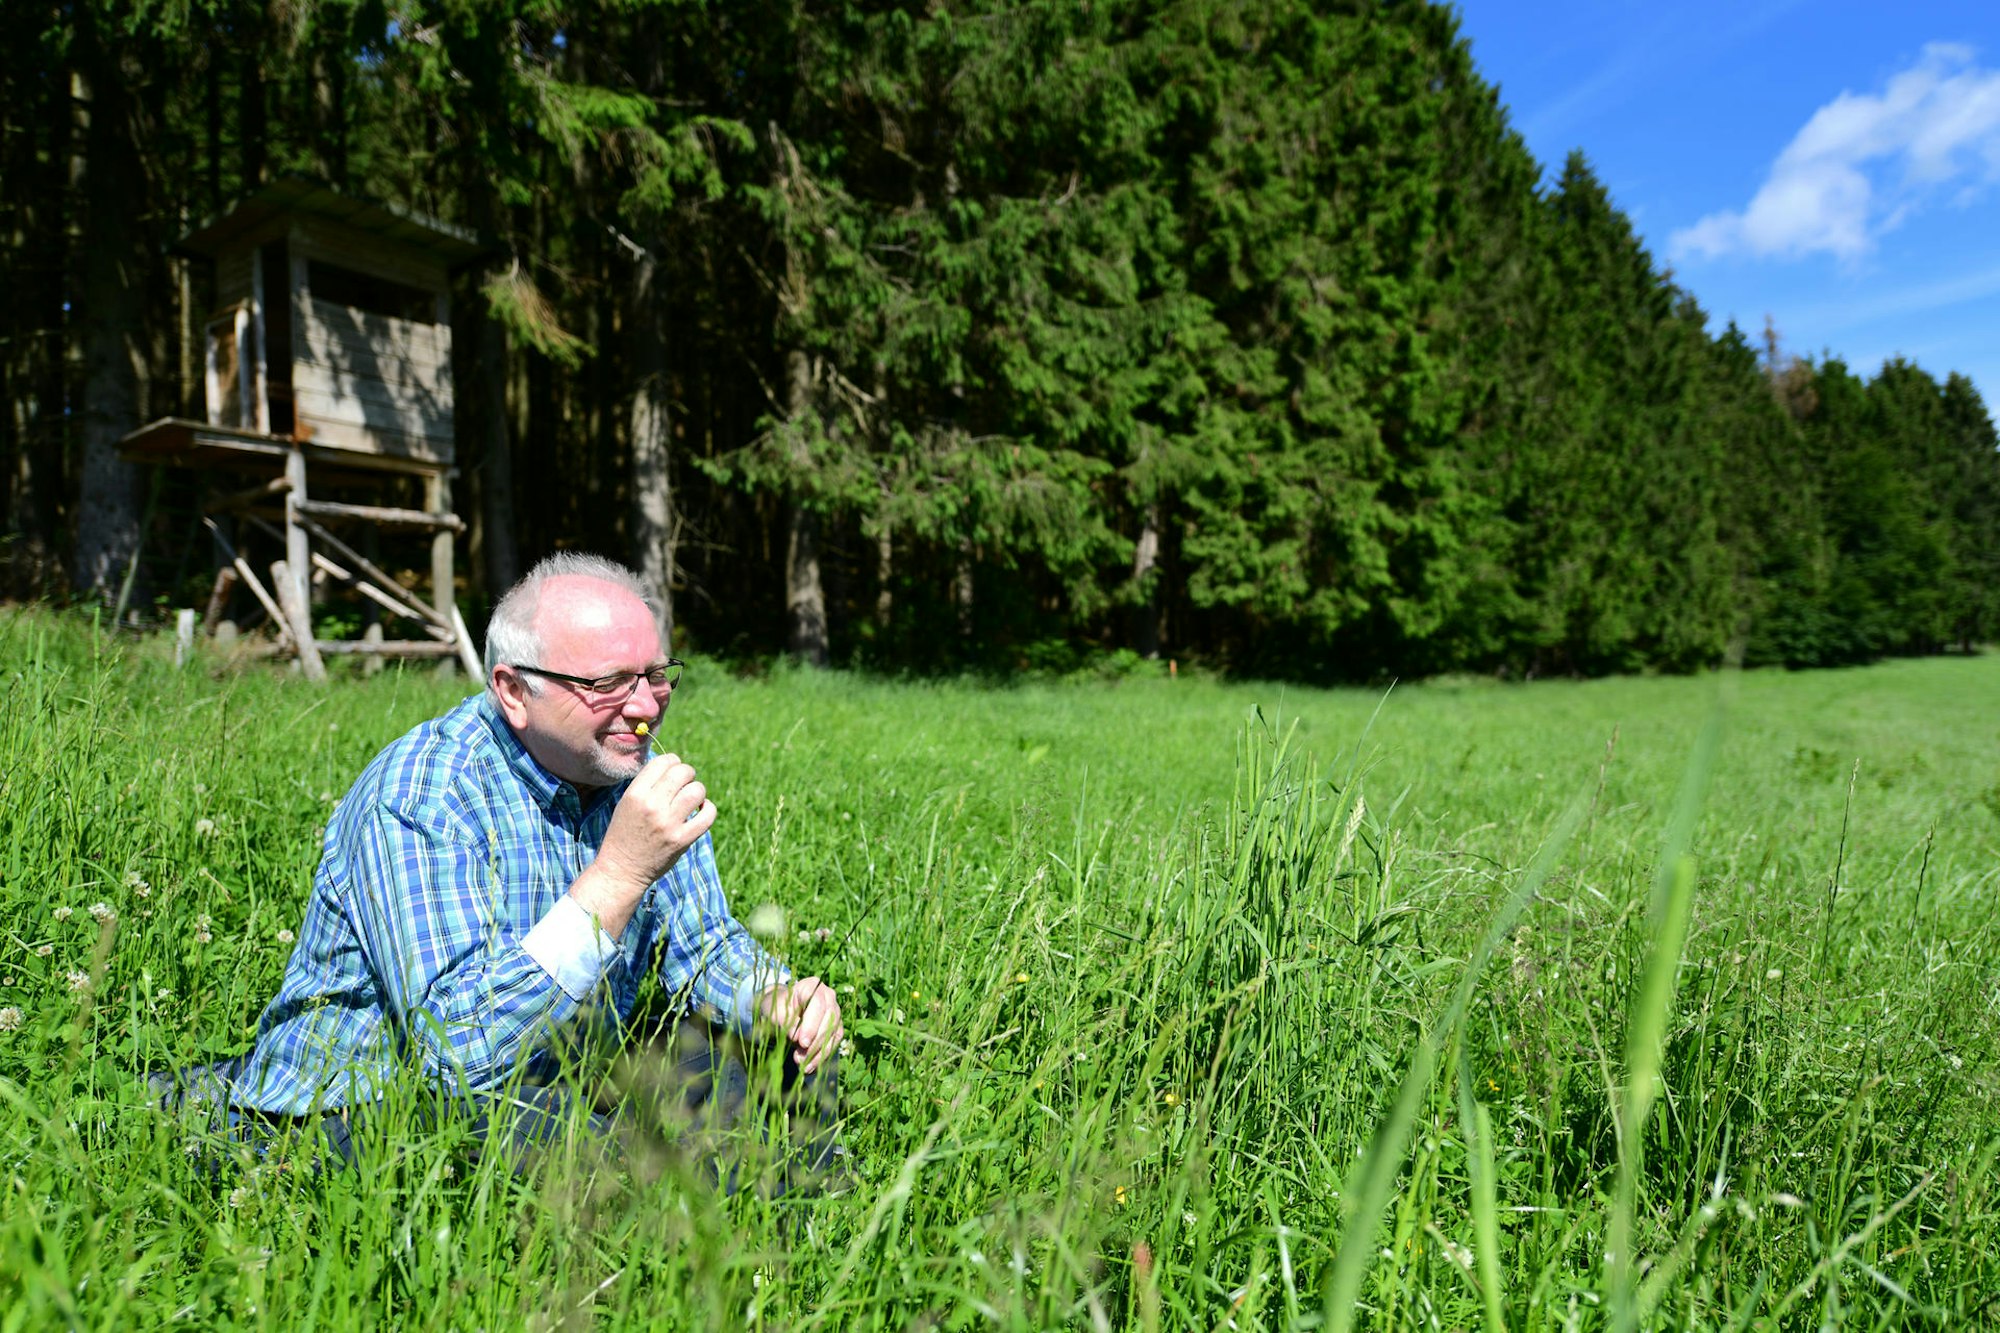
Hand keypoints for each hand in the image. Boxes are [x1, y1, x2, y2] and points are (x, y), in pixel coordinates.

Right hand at [571, 753, 713, 935]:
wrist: (621, 870)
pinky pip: (708, 815)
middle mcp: (652, 806)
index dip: (673, 761)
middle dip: (687, 774)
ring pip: (697, 790)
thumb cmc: (624, 834)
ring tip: (691, 799)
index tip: (673, 770)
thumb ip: (647, 784)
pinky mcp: (682, 840)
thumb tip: (674, 765)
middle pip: (682, 772)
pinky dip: (708, 809)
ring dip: (698, 791)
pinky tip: (700, 811)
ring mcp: (668, 823)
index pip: (663, 761)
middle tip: (684, 784)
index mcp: (635, 794)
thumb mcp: (626, 803)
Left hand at [758, 977, 842, 1073]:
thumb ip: (786, 1023)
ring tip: (803, 1066)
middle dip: (815, 1042)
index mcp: (812, 986)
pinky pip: (834, 1042)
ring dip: (819, 1052)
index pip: (817, 1004)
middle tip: (799, 1058)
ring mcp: (834, 1011)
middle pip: (829, 1019)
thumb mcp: (775, 1013)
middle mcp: (828, 996)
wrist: (782, 1011)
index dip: (812, 1024)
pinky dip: (822, 1056)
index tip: (801, 1043)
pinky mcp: (836, 1027)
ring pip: (833, 1033)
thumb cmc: (778, 1008)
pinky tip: (810, 1067)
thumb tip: (798, 1040)